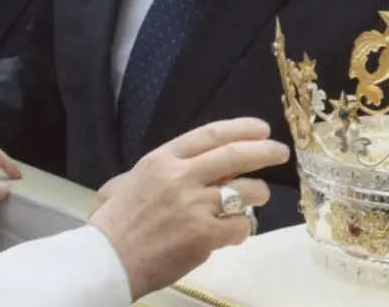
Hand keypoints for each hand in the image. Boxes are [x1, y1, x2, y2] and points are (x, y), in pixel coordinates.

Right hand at [88, 118, 290, 300]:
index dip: (241, 129)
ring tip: (254, 200)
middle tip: (280, 153)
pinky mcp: (205, 235)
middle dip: (265, 152)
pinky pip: (240, 226)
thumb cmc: (115, 221)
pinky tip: (233, 233)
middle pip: (236, 156)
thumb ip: (166, 170)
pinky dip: (241, 229)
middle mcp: (182, 176)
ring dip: (257, 195)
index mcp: (163, 159)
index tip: (262, 129)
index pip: (210, 134)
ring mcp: (196, 206)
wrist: (108, 259)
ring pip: (246, 192)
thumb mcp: (133, 180)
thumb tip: (201, 167)